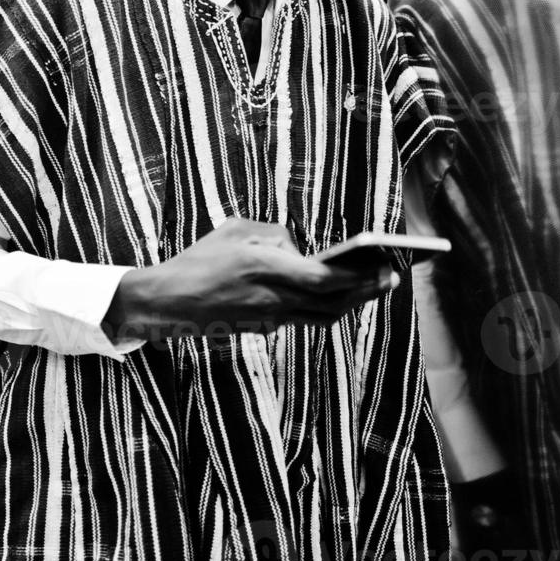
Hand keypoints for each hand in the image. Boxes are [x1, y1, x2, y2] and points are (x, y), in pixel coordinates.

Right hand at [103, 218, 395, 342]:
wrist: (168, 302)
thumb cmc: (198, 259)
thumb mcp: (234, 231)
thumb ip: (274, 236)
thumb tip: (299, 248)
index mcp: (264, 269)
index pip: (323, 279)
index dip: (358, 277)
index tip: (384, 266)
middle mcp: (272, 299)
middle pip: (332, 302)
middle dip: (366, 290)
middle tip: (391, 277)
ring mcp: (269, 318)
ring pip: (323, 315)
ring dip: (352, 302)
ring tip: (373, 286)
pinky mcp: (265, 328)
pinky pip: (304, 318)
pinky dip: (325, 306)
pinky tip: (339, 294)